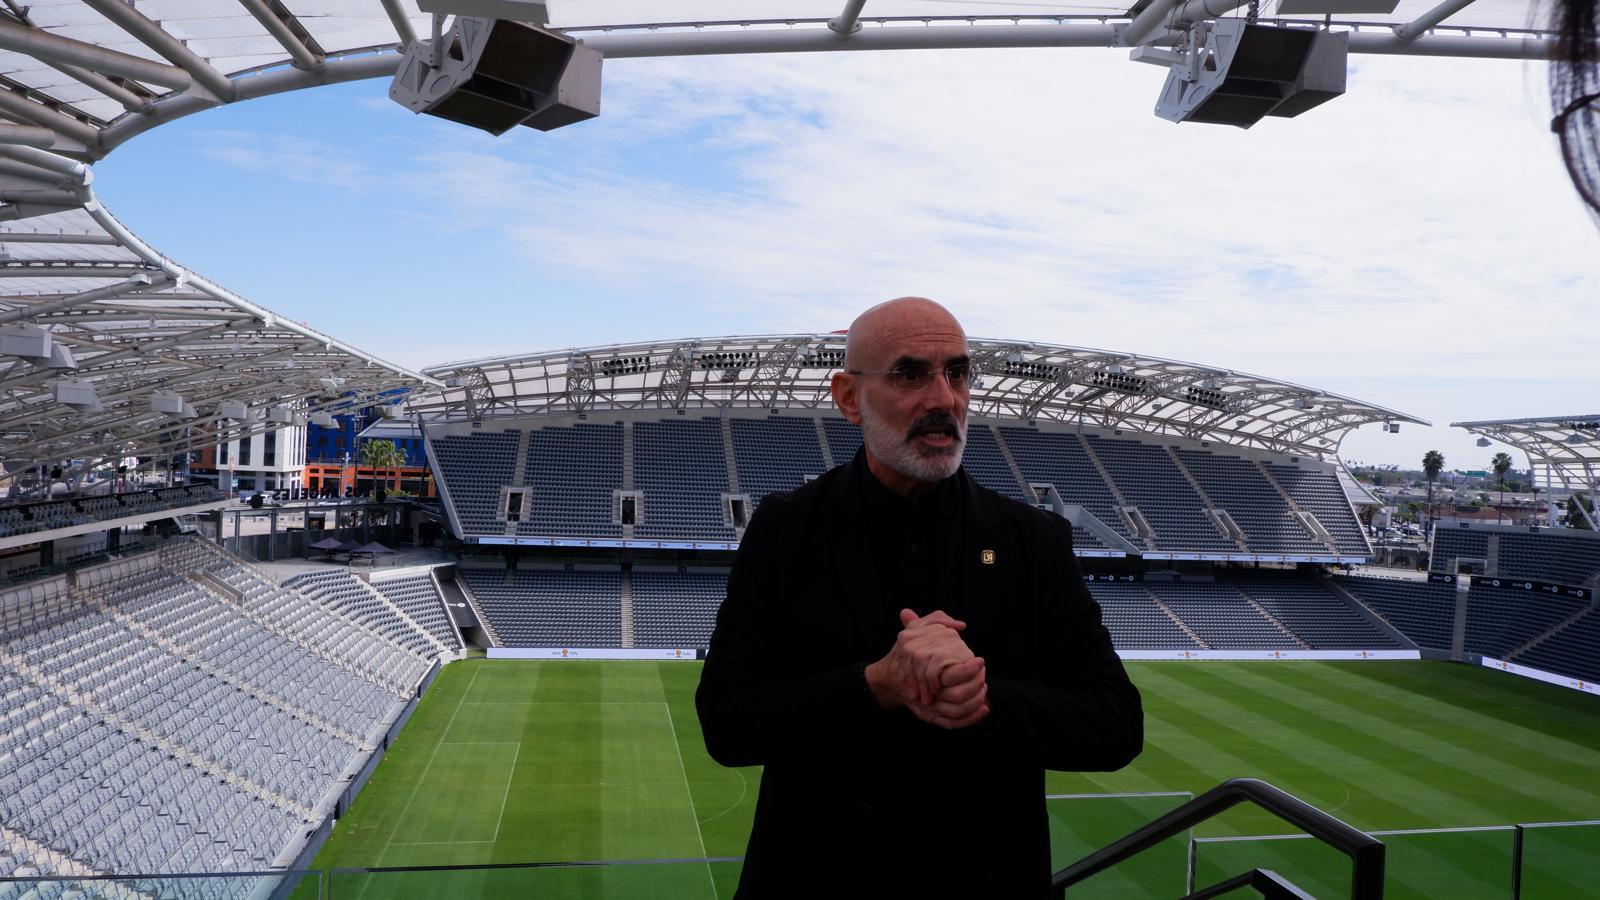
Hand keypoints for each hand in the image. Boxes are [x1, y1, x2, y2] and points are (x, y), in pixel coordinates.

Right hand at [865, 609, 985, 728]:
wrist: (886, 679)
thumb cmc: (903, 652)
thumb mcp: (914, 631)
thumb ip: (935, 621)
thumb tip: (960, 625)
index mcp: (919, 662)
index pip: (948, 671)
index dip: (967, 669)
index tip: (980, 661)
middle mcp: (922, 687)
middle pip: (955, 694)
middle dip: (974, 686)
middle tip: (984, 677)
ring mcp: (924, 705)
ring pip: (955, 710)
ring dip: (974, 702)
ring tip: (985, 692)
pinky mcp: (928, 716)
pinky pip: (952, 723)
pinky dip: (970, 719)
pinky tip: (984, 710)